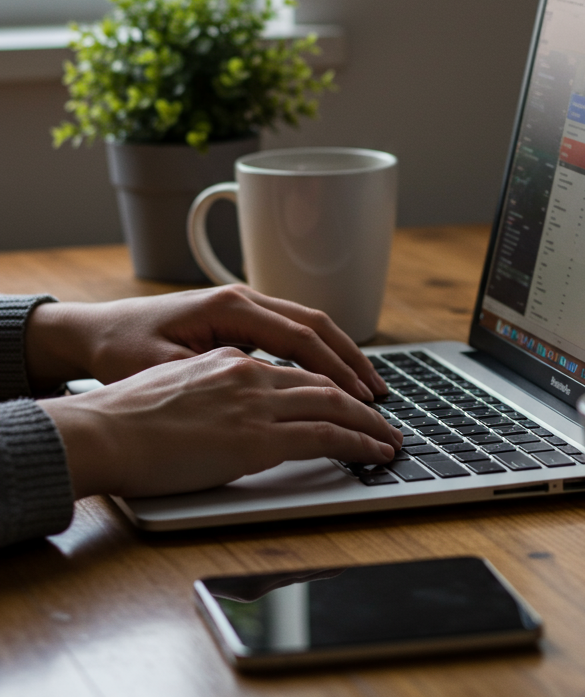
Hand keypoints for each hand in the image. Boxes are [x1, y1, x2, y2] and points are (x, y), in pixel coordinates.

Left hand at [25, 286, 387, 400]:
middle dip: (351, 360)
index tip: (361, 397)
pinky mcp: (238, 318)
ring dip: (339, 354)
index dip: (336, 369)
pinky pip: (290, 331)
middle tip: (379, 394)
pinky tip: (331, 376)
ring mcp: (242, 305)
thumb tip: (259, 392)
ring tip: (367, 386)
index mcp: (228, 307)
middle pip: (315, 324)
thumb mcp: (163, 368)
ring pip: (307, 324)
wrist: (94, 331)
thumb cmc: (122, 351)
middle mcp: (241, 299)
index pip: (300, 337)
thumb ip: (212, 377)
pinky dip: (318, 351)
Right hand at [41, 348, 400, 499]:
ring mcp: (255, 404)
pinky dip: (358, 442)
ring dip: (368, 422)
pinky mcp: (256, 439)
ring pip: (333, 404)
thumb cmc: (124, 419)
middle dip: (359, 398)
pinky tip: (374, 450)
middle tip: (382, 415)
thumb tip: (228, 410)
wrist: (102, 431)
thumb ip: (212, 390)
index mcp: (229, 359)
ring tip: (389, 437)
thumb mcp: (175, 386)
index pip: (294, 366)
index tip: (347, 394)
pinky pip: (325, 436)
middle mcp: (249, 372)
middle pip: (323, 380)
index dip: (329, 379)